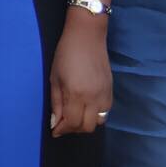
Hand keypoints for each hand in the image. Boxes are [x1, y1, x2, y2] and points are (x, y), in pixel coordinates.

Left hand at [49, 13, 111, 136]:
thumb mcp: (54, 78)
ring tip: (75, 116)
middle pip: (87, 127)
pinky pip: (105, 112)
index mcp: (76, 94)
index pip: (72, 123)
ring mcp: (104, 95)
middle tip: (63, 123)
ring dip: (85, 123)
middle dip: (73, 129)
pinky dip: (95, 115)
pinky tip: (86, 108)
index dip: (62, 130)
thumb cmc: (65, 54)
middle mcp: (93, 98)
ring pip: (98, 122)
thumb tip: (55, 123)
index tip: (54, 130)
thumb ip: (56, 102)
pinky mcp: (111, 90)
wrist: (87, 36)